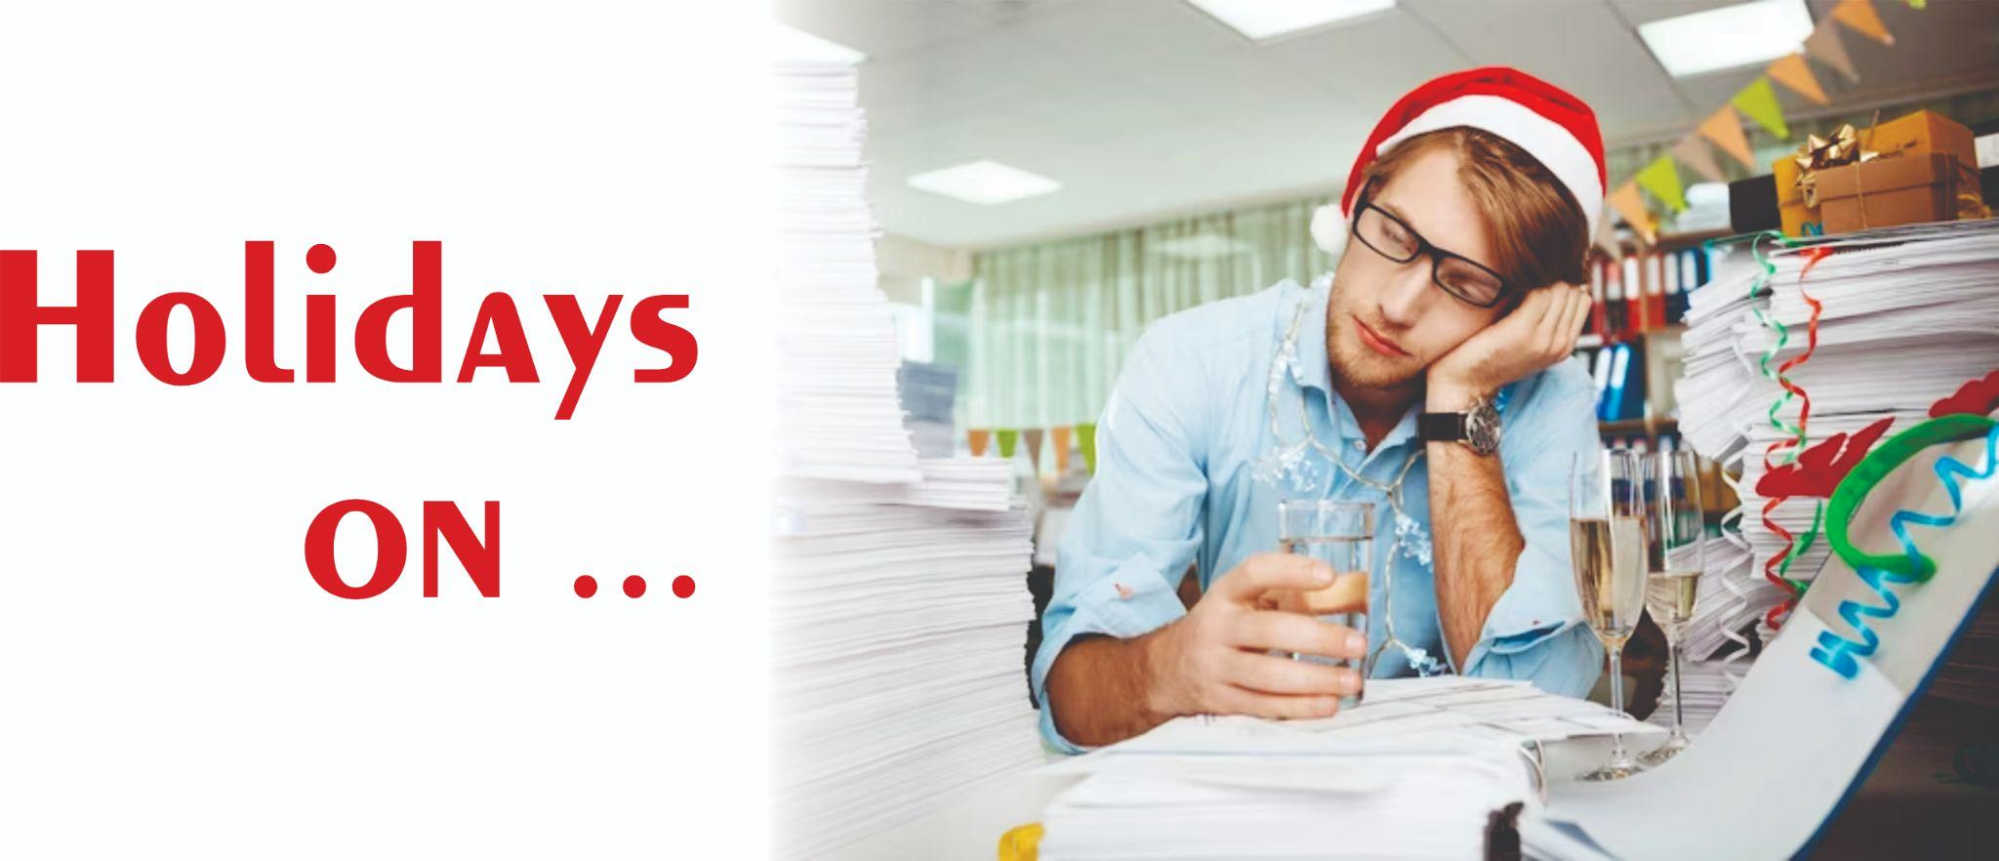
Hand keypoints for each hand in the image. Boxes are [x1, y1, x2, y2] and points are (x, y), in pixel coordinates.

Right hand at [1143, 553, 1367, 720]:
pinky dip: (1300, 707)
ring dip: (1315, 679)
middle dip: (1318, 638)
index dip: (1292, 571)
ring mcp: (1215, 667)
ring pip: (1267, 676)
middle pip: (1268, 630)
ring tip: (1351, 680)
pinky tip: (1329, 703)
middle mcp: (1216, 627)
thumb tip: (1353, 591)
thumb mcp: (1241, 602)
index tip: (1329, 576)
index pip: (1255, 573)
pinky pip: (1264, 706)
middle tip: (1357, 643)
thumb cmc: (1223, 628)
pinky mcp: (1221, 701)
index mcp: (1225, 594)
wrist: (1167, 668)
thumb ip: (1287, 595)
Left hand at [1427, 282, 1591, 409]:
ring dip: (1541, 275)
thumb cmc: (1490, 356)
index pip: (1583, 298)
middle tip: (1531, 268)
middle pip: (1572, 290)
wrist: (1464, 383)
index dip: (1566, 281)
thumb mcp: (1527, 341)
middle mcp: (1560, 343)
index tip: (1544, 273)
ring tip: (1521, 272)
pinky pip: (1539, 292)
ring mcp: (1544, 338)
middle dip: (1554, 274)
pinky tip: (1512, 279)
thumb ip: (1545, 319)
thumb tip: (1555, 283)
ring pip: (1559, 288)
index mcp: (1565, 346)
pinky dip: (1528, 281)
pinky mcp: (1523, 331)